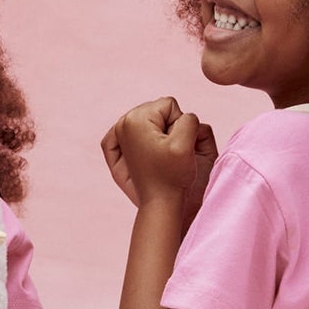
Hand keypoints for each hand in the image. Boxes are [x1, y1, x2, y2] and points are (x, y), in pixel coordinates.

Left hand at [102, 98, 217, 219]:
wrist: (160, 203)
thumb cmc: (173, 176)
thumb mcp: (186, 142)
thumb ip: (189, 118)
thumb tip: (182, 116)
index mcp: (135, 119)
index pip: (170, 104)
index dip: (179, 124)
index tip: (173, 146)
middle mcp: (123, 123)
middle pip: (160, 110)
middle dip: (170, 127)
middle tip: (167, 153)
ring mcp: (120, 134)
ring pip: (154, 120)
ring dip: (162, 134)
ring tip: (161, 156)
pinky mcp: (121, 145)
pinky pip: (140, 129)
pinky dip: (146, 136)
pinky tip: (148, 151)